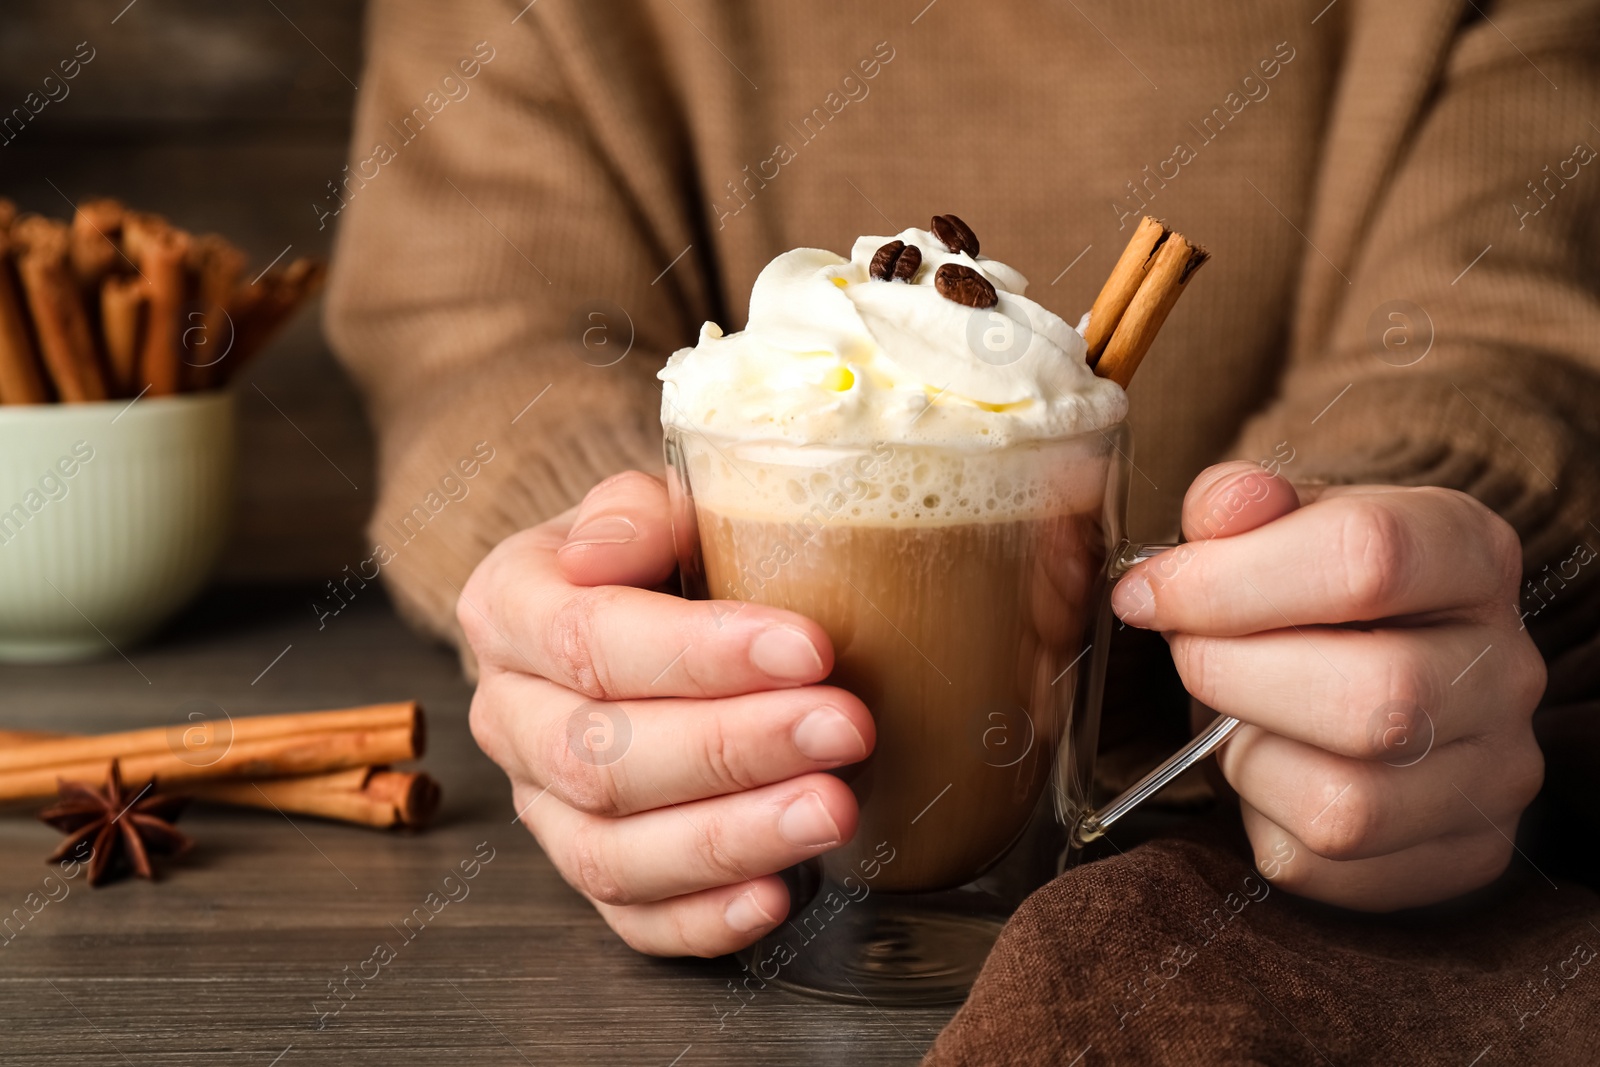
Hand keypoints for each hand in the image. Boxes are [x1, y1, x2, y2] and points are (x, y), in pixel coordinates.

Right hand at [459, 472, 872, 954]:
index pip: (589, 640)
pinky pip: (632, 920)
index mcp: (509, 609)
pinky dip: (704, 921)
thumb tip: (611, 545)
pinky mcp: (589, 870)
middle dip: (732, 750)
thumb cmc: (659, 552)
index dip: (700, 654)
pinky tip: (778, 896)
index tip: (811, 647)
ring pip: (613, 852)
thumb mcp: (647, 503)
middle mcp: (509, 716)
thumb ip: (634, 511)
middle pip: (601, 758)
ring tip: (835, 810)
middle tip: (847, 729)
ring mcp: (544, 806)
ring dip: (731, 839)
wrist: (640, 604)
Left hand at [1112, 462, 1545, 909]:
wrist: (1366, 656)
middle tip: (1187, 656)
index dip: (1230, 578)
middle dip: (1233, 678)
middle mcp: (1505, 666)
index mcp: (1468, 552)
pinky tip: (1265, 771)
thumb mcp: (1274, 523)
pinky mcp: (1463, 855)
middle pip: (1374, 698)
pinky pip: (1324, 866)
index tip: (1148, 593)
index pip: (1368, 556)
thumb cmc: (1306, 588)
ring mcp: (1497, 772)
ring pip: (1348, 806)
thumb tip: (1224, 509)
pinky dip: (1260, 821)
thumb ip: (1238, 504)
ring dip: (1246, 761)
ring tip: (1232, 718)